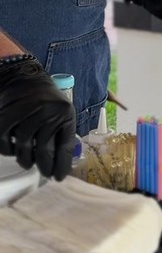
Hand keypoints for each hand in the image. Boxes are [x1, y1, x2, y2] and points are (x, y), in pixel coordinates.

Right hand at [0, 57, 75, 180]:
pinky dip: (7, 149)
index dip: (61, 165)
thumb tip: (61, 164)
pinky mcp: (7, 114)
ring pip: (23, 148)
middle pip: (43, 151)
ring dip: (24, 159)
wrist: (22, 76)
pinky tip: (12, 147)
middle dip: (44, 167)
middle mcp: (47, 112)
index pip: (65, 146)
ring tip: (27, 160)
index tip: (58, 177)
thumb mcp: (61, 111)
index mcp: (64, 113)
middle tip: (44, 172)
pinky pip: (5, 142)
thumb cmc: (44, 99)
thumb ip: (62, 133)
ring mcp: (26, 113)